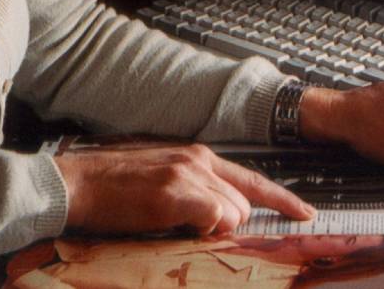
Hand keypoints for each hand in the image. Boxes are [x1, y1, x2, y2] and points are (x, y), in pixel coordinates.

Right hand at [53, 143, 315, 234]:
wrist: (78, 184)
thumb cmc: (115, 188)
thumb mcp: (164, 179)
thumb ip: (196, 190)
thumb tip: (221, 216)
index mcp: (198, 156)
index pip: (252, 178)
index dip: (282, 198)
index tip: (305, 213)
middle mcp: (199, 160)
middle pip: (245, 202)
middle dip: (229, 224)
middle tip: (192, 227)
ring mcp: (188, 174)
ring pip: (233, 212)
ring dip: (213, 228)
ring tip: (173, 223)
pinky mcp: (175, 192)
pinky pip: (214, 217)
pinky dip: (203, 227)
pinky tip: (176, 224)